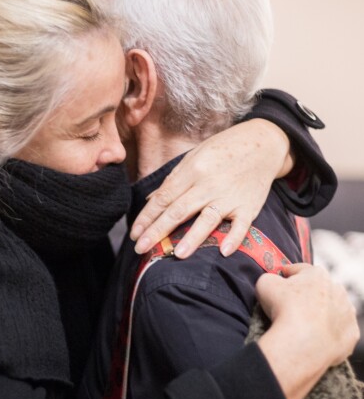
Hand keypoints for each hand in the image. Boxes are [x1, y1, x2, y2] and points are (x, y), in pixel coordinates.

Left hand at [130, 119, 292, 255]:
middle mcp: (209, 184)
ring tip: (178, 255)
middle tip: (141, 248)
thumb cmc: (223, 150)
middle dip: (158, 230)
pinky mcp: (249, 206)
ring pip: (208, 219)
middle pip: (179, 210)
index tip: (134, 234)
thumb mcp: (194, 157)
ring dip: (193, 237)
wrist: (263, 144)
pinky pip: (241, 225)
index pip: (164, 198)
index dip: (147, 217)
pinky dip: (234, 238)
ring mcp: (230, 196)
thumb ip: (172, 180)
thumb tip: (150, 200)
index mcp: (192, 170)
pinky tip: (224, 251)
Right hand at [257, 264, 359, 398]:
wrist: (303, 341)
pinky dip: (327, 334)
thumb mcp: (263, 285)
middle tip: (287, 306)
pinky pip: (337, 332)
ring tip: (300, 325)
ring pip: (331, 310)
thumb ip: (268, 278)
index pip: (298, 269)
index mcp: (316, 274)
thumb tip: (271, 282)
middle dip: (304, 295)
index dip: (285, 275)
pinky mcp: (350, 336)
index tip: (278, 282)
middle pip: (318, 290)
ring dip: (318, 314)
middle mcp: (337, 290)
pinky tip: (312, 339)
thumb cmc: (282, 309)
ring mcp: (346, 314)